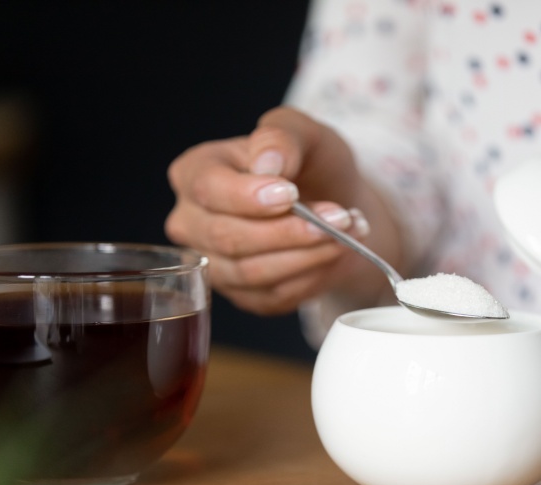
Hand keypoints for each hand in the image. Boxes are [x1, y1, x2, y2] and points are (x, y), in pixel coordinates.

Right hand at [166, 107, 399, 314]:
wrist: (333, 202)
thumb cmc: (309, 164)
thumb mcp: (304, 133)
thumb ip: (282, 136)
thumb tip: (266, 164)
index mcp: (194, 173)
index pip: (209, 190)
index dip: (249, 197)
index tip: (292, 194)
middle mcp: (193, 223)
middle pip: (229, 237)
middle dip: (289, 231)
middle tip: (340, 219)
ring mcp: (216, 264)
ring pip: (252, 272)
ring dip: (308, 255)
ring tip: (348, 234)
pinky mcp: (244, 295)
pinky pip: (274, 295)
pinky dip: (312, 276)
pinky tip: (336, 253)